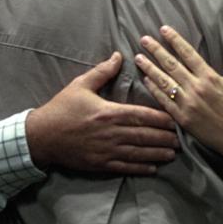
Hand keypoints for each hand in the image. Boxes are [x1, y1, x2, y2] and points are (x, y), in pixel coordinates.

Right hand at [26, 52, 178, 174]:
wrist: (41, 136)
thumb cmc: (61, 108)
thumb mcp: (80, 84)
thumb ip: (102, 71)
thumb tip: (118, 55)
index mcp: (109, 112)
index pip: (141, 115)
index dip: (160, 119)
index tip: (175, 119)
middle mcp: (111, 133)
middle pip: (144, 136)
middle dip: (164, 138)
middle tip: (181, 139)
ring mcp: (106, 150)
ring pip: (138, 153)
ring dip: (157, 154)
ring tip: (173, 154)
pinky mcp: (100, 164)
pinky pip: (124, 167)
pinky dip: (140, 168)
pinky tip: (153, 168)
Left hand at [135, 26, 222, 167]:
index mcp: (210, 77)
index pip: (188, 53)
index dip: (174, 40)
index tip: (163, 30)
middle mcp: (196, 88)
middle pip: (171, 64)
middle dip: (156, 50)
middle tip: (144, 40)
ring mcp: (187, 103)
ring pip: (164, 81)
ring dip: (149, 68)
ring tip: (139, 57)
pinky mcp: (182, 117)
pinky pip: (164, 100)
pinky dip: (154, 89)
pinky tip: (145, 79)